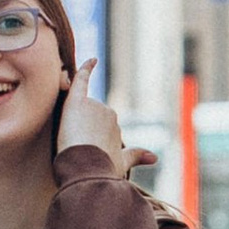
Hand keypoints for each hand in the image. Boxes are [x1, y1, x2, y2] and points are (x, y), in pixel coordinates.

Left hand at [57, 57, 133, 174]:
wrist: (88, 168)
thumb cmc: (103, 169)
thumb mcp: (121, 164)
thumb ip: (136, 156)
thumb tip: (155, 157)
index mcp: (115, 126)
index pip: (98, 128)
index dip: (89, 140)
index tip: (88, 147)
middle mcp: (108, 113)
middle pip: (86, 118)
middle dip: (79, 133)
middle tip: (76, 151)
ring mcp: (94, 106)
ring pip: (79, 111)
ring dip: (73, 124)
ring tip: (72, 143)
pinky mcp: (77, 102)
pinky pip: (82, 79)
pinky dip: (87, 68)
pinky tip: (92, 60)